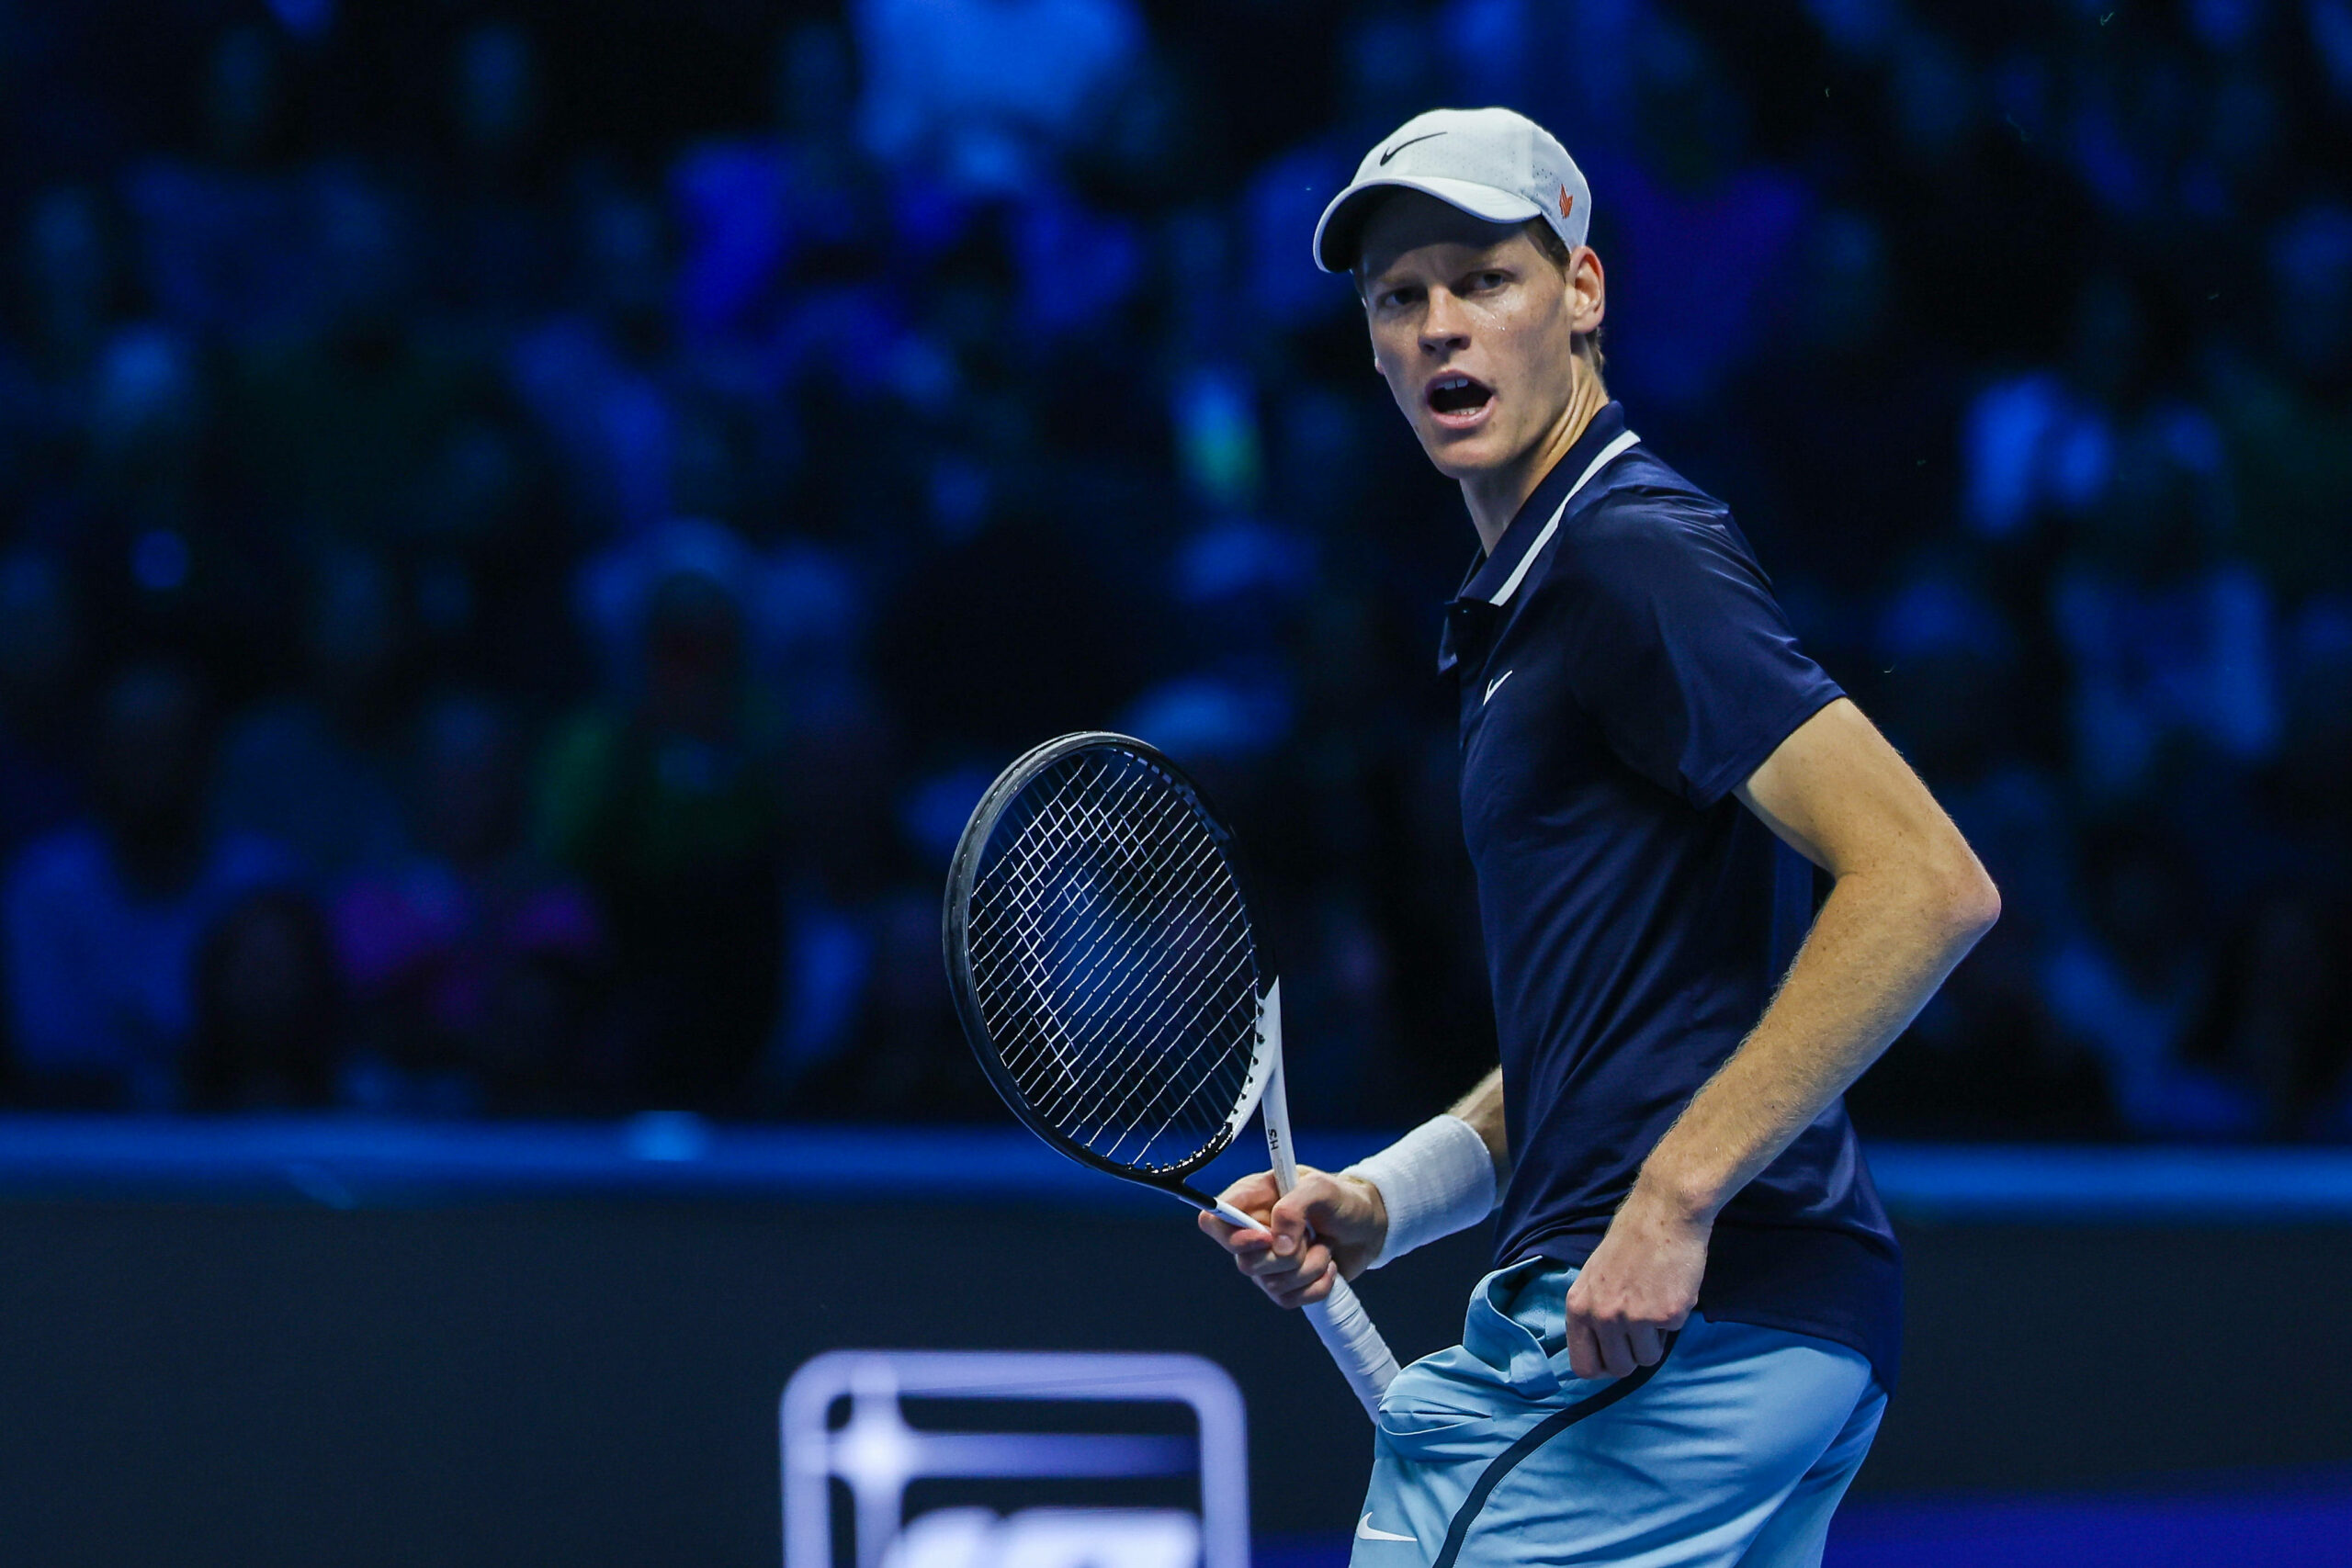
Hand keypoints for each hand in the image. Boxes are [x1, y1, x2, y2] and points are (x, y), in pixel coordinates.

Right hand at [1195, 1166, 1384, 1308]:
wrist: (1369, 1227)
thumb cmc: (1342, 1199)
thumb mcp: (1321, 1188)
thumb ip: (1294, 1207)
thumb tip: (1278, 1246)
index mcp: (1252, 1200)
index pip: (1213, 1220)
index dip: (1231, 1235)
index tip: (1264, 1236)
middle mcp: (1253, 1233)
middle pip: (1244, 1261)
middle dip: (1286, 1256)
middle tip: (1309, 1237)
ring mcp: (1268, 1263)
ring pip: (1271, 1284)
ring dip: (1309, 1267)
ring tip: (1325, 1246)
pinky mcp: (1286, 1286)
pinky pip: (1290, 1300)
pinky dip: (1317, 1285)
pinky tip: (1328, 1266)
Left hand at [1563, 1180, 1711, 1378]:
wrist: (1664, 1213)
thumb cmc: (1631, 1241)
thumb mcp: (1594, 1277)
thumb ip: (1593, 1312)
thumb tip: (1600, 1352)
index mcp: (1578, 1306)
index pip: (1583, 1366)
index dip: (1602, 1367)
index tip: (1616, 1356)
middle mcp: (1601, 1316)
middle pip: (1618, 1369)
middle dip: (1634, 1355)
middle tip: (1643, 1329)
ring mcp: (1633, 1318)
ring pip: (1647, 1359)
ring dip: (1656, 1339)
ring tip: (1656, 1303)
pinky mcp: (1666, 1315)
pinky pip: (1673, 1335)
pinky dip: (1675, 1317)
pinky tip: (1671, 1289)